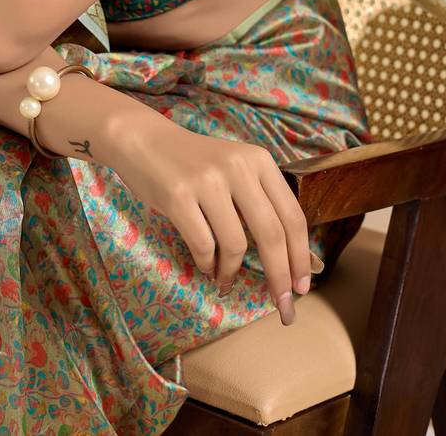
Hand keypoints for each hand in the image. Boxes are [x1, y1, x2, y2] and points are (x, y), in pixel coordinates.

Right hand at [112, 114, 315, 325]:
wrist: (144, 140)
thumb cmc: (193, 161)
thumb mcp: (235, 167)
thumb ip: (259, 199)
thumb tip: (287, 257)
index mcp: (258, 160)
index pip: (292, 215)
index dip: (301, 256)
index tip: (302, 286)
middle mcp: (238, 167)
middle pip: (271, 234)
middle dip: (279, 277)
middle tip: (282, 305)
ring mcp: (207, 181)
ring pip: (235, 245)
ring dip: (232, 272)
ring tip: (225, 280)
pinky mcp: (177, 196)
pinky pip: (203, 245)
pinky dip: (208, 264)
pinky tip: (206, 267)